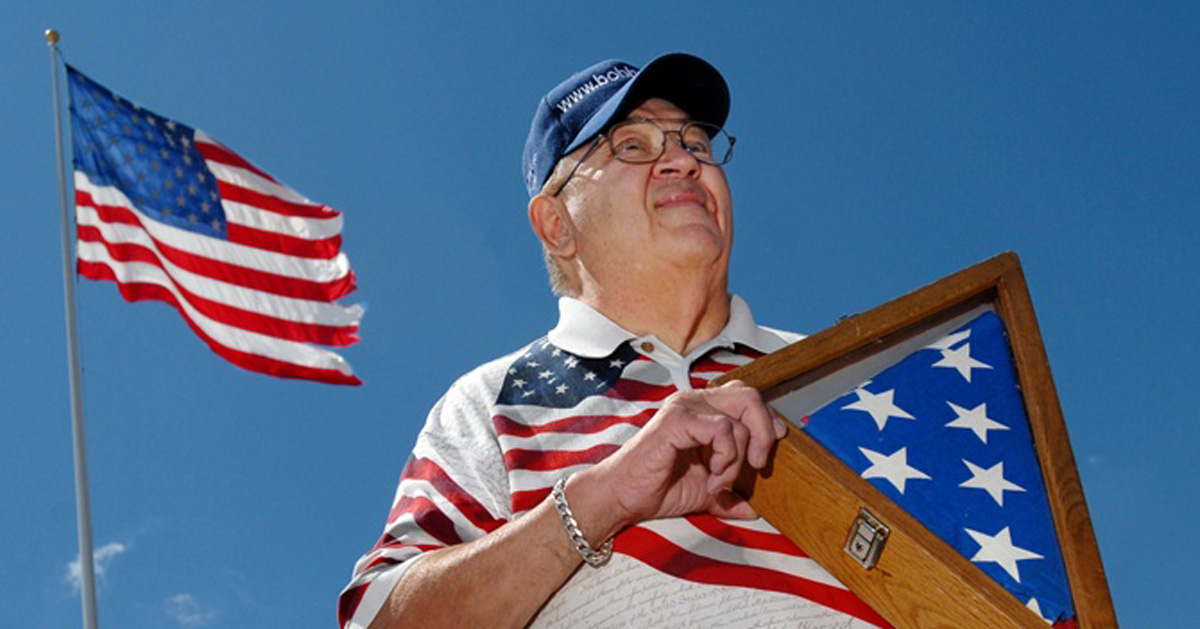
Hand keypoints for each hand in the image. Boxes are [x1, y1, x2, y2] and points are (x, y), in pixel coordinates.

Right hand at [570, 380, 787, 539]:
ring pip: (739, 417)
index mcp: (701, 410)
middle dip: (764, 432)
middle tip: (758, 465)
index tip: (769, 449)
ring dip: (738, 458)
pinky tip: (712, 477)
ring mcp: (684, 408)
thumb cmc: (655, 488)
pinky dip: (726, 457)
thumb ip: (728, 494)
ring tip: (719, 481)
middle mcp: (693, 401)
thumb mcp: (704, 492)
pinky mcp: (677, 420)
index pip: (746, 397)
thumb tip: (753, 510)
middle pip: (749, 396)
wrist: (623, 497)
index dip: (765, 420)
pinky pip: (722, 430)